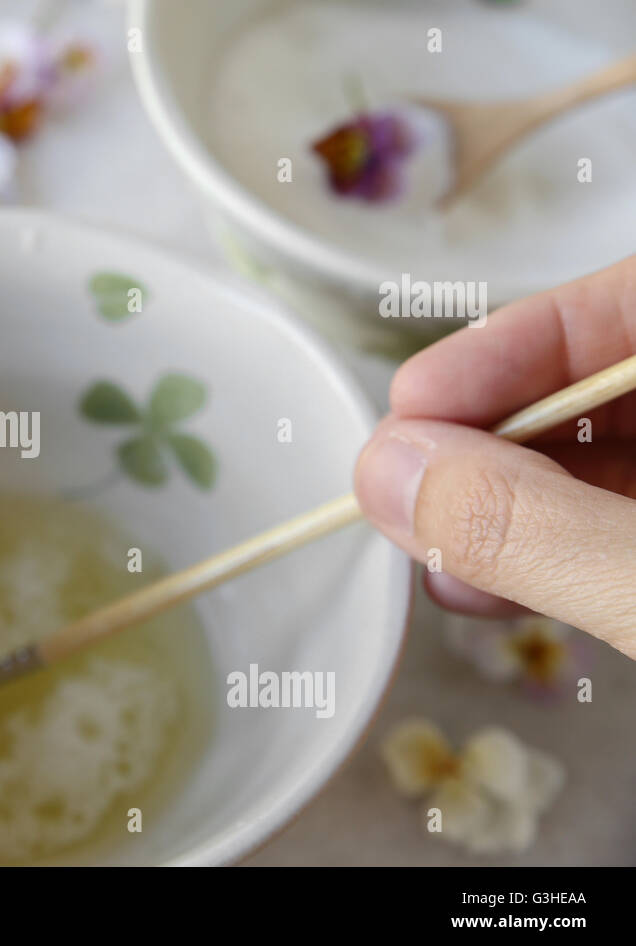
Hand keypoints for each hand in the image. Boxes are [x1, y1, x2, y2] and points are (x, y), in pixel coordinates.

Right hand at [354, 256, 635, 659]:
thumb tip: (386, 470)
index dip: (511, 344)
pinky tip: (484, 585)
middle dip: (491, 442)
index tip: (411, 406)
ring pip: (601, 469)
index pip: (625, 307)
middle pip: (600, 390)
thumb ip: (535, 525)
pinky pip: (610, 537)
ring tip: (435, 559)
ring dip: (501, 513)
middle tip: (403, 490)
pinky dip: (544, 561)